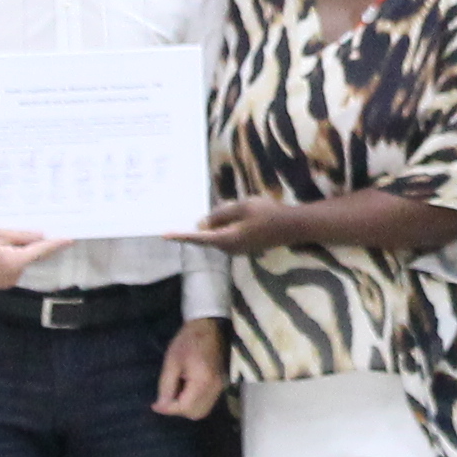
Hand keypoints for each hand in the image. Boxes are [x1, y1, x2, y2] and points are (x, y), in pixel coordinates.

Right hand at [0, 226, 57, 291]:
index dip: (56, 244)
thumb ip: (20, 236)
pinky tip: (9, 248)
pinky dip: (15, 258)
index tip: (70, 239)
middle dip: (40, 246)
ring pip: (23, 263)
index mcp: (14, 261)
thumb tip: (40, 236)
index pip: (41, 251)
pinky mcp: (2, 282)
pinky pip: (14, 268)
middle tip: (49, 231)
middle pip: (33, 258)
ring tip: (21, 237)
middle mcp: (14, 274)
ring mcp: (8, 280)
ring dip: (25, 252)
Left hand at [152, 319, 229, 420]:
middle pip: (195, 413)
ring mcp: (220, 387)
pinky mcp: (220, 385)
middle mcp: (214, 388)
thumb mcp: (171, 361)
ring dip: (187, 407)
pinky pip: (207, 403)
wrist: (209, 327)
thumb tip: (161, 406)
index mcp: (202, 380)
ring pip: (202, 411)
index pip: (184, 407)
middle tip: (166, 398)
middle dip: (178, 410)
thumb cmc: (187, 341)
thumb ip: (166, 386)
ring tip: (176, 391)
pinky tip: (186, 388)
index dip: (168, 409)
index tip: (155, 404)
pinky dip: (194, 402)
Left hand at [177, 197, 314, 256]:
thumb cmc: (267, 214)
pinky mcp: (245, 245)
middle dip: (204, 224)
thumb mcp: (241, 207)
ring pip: (219, 234)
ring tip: (234, 207)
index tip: (164, 235)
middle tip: (212, 210)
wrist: (292, 226)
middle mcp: (229, 248)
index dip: (180, 235)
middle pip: (208, 236)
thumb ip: (220, 214)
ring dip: (219, 223)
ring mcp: (238, 249)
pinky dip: (228, 225)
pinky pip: (229, 234)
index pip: (197, 237)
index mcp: (225, 240)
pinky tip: (238, 213)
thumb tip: (203, 222)